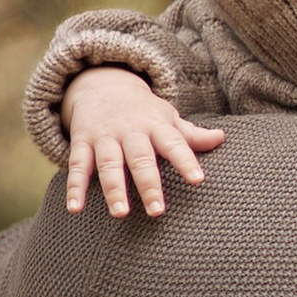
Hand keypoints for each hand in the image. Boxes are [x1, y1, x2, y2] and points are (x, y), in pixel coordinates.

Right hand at [63, 67, 223, 218]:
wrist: (101, 83)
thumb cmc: (143, 111)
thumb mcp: (167, 118)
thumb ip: (191, 134)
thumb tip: (222, 138)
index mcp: (155, 125)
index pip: (174, 143)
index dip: (186, 160)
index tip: (198, 180)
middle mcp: (130, 131)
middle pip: (140, 158)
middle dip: (148, 184)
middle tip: (157, 211)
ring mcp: (104, 137)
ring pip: (109, 164)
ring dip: (114, 189)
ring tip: (120, 213)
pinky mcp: (81, 142)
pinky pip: (77, 167)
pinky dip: (74, 188)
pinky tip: (75, 209)